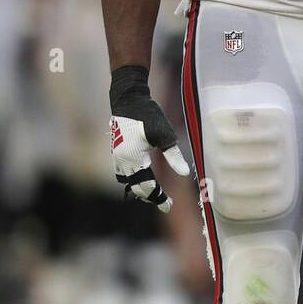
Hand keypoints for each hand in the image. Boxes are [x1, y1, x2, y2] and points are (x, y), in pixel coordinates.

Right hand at [109, 64, 189, 211]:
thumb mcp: (164, 135)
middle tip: (164, 203)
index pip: (147, 186)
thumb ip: (174, 156)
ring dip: (139, 188)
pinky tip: (140, 177)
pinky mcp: (116, 150)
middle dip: (150, 196)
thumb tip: (185, 173)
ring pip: (126, 181)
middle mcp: (122, 161)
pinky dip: (131, 178)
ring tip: (153, 193)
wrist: (127, 98)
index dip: (158, 197)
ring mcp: (117, 156)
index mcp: (134, 159)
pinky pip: (122, 172)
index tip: (169, 205)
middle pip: (135, 187)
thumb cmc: (148, 115)